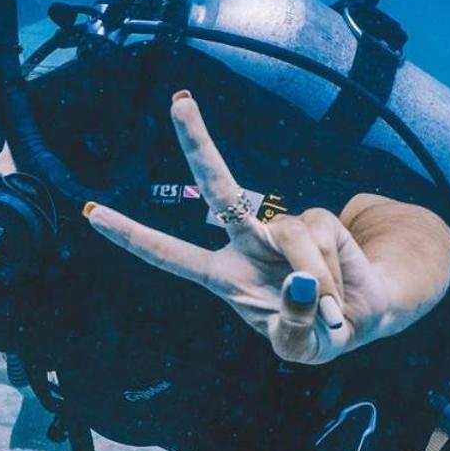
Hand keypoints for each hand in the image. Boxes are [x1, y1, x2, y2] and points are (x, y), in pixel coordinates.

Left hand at [84, 90, 395, 365]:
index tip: (92, 214)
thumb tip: (298, 279)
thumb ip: (292, 322)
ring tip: (326, 309)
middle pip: (217, 191)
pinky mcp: (318, 220)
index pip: (168, 255)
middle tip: (179, 102)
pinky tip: (336, 289)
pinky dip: (331, 272)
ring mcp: (280, 229)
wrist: (358, 318)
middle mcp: (245, 243)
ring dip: (315, 279)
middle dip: (198, 144)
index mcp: (223, 277)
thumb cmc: (313, 334)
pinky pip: (320, 239)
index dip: (132, 237)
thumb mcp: (298, 347)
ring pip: (289, 234)